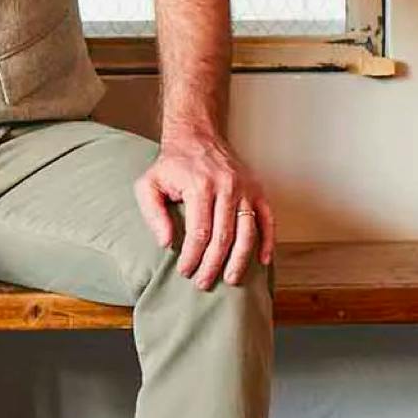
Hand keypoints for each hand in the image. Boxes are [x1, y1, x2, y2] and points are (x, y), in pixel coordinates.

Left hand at [133, 133, 274, 290]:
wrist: (196, 135)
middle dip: (213, 264)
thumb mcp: (149, 183)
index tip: (185, 271)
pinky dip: (268, 241)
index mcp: (200, 186)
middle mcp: (227, 187)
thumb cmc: (172, 164)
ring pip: (247, 231)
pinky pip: (267, 218)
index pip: (199, 232)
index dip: (192, 256)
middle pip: (224, 236)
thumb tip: (166, 243)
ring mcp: (245, 188)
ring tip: (230, 279)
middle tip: (203, 282)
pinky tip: (263, 260)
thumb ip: (152, 213)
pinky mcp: (256, 189)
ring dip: (239, 259)